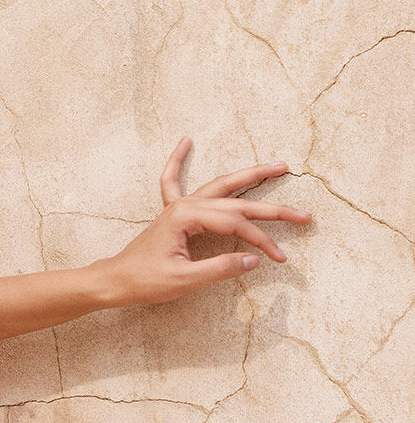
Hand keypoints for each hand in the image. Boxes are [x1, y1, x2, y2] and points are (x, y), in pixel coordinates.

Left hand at [97, 139, 311, 310]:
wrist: (117, 279)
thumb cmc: (146, 281)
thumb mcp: (185, 280)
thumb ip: (220, 267)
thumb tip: (255, 259)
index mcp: (186, 217)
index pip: (236, 223)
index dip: (262, 240)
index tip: (280, 258)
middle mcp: (184, 205)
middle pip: (236, 202)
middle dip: (273, 207)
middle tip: (305, 215)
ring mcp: (179, 206)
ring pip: (220, 186)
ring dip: (248, 175)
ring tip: (278, 166)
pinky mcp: (175, 213)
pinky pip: (175, 179)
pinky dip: (179, 160)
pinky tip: (185, 142)